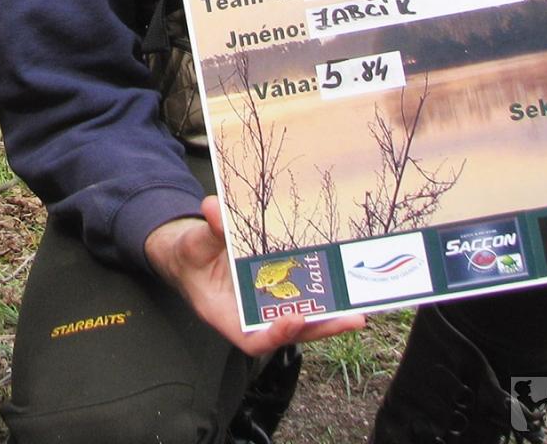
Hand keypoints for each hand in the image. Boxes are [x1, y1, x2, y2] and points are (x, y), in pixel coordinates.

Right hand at [146, 196, 365, 354]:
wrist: (189, 253)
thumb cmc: (188, 256)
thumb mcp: (193, 244)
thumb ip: (207, 231)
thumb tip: (214, 207)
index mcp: (226, 315)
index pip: (253, 340)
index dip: (276, 335)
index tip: (294, 318)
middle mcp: (250, 316)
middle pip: (289, 332)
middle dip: (320, 328)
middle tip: (352, 319)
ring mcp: (266, 304)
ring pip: (300, 317)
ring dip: (328, 315)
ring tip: (358, 307)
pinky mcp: (276, 289)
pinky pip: (299, 296)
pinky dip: (319, 293)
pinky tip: (340, 282)